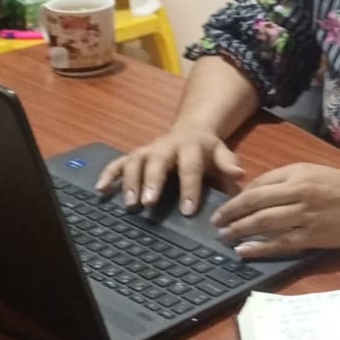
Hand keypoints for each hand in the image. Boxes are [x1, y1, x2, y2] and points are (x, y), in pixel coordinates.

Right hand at [96, 125, 244, 215]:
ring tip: (130, 204)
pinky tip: (100, 190)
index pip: (190, 167)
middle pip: (157, 162)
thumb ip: (229, 165)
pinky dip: (107, 175)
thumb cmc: (207, 151)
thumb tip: (239, 176)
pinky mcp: (134, 155)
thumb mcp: (222, 153)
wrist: (191, 129)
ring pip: (135, 162)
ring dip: (130, 182)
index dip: (189, 188)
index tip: (188, 210)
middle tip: (150, 203)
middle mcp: (166, 147)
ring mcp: (147, 150)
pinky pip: (118, 163)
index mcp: (191, 147)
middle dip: (152, 181)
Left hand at [211, 164, 339, 258]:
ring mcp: (306, 216)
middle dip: (230, 215)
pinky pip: (281, 243)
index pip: (258, 185)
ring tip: (225, 237)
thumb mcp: (313, 172)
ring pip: (264, 223)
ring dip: (240, 231)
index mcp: (297, 174)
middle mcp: (299, 192)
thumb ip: (284, 179)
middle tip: (215, 224)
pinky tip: (245, 250)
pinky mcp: (314, 236)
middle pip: (255, 203)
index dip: (236, 198)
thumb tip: (254, 193)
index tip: (223, 208)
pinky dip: (260, 247)